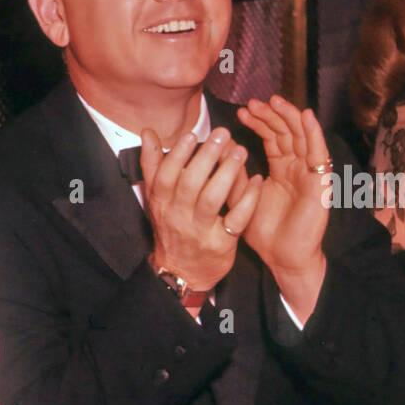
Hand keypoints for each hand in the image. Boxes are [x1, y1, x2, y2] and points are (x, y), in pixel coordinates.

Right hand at [140, 125, 262, 291]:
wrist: (182, 272)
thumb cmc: (171, 228)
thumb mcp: (156, 199)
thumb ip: (153, 165)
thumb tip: (148, 132)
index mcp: (162, 203)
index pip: (166, 176)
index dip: (178, 155)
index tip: (192, 134)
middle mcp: (178, 216)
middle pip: (190, 183)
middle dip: (206, 157)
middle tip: (223, 134)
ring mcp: (199, 231)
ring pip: (212, 199)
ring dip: (227, 173)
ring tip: (240, 151)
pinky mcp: (221, 243)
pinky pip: (236, 220)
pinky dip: (248, 199)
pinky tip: (256, 181)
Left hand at [235, 96, 329, 304]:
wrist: (283, 258)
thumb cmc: (265, 232)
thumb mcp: (241, 198)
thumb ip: (234, 176)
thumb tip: (221, 149)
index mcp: (281, 169)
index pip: (272, 138)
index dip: (260, 123)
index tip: (242, 111)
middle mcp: (297, 167)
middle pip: (287, 133)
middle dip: (272, 115)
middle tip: (254, 102)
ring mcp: (310, 173)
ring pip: (302, 137)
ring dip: (290, 117)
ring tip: (275, 101)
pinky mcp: (320, 183)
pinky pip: (319, 154)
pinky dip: (314, 134)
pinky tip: (305, 116)